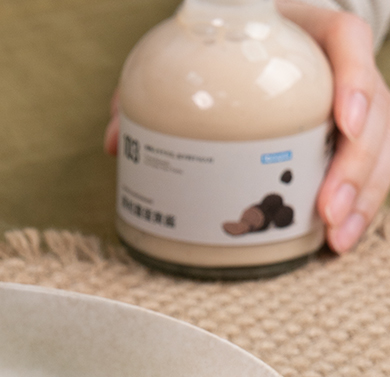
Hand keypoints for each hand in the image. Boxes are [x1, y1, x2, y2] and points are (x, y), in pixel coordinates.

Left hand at [104, 2, 389, 254]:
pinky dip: (357, 207)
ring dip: (362, 197)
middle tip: (327, 208)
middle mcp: (337, 71)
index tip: (343, 121)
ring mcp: (349, 108)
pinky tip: (336, 239)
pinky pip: (367, 172)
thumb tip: (115, 142)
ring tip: (335, 236)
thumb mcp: (187, 59)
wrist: (253, 48)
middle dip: (356, 165)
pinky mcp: (344, 142)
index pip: (347, 42)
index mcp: (307, 35)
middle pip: (375, 109)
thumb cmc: (223, 54)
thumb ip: (147, 90)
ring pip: (379, 148)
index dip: (354, 80)